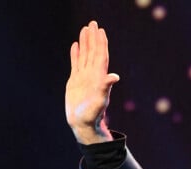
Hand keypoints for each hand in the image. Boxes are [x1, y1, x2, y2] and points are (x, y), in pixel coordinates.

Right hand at [65, 21, 119, 143]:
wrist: (83, 124)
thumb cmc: (93, 115)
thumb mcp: (101, 101)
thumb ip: (106, 87)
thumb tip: (115, 76)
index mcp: (99, 77)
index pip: (100, 56)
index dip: (101, 43)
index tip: (100, 31)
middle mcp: (92, 75)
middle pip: (93, 52)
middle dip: (93, 38)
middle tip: (93, 23)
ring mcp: (84, 77)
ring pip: (85, 56)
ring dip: (85, 43)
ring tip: (85, 30)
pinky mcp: (75, 81)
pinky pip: (76, 64)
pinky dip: (76, 54)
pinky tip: (75, 45)